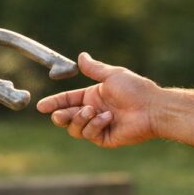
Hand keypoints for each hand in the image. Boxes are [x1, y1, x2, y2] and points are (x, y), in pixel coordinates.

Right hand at [36, 52, 160, 147]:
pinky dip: (95, 125)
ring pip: (75, 128)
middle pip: (66, 117)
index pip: (67, 100)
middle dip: (60, 115)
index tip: (41, 106)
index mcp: (92, 97)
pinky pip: (89, 134)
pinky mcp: (105, 138)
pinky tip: (108, 118)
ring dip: (80, 119)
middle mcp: (93, 112)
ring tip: (92, 111)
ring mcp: (98, 126)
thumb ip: (94, 69)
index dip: (54, 103)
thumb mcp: (112, 75)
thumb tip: (81, 56)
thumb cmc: (136, 89)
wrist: (152, 107)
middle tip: (59, 114)